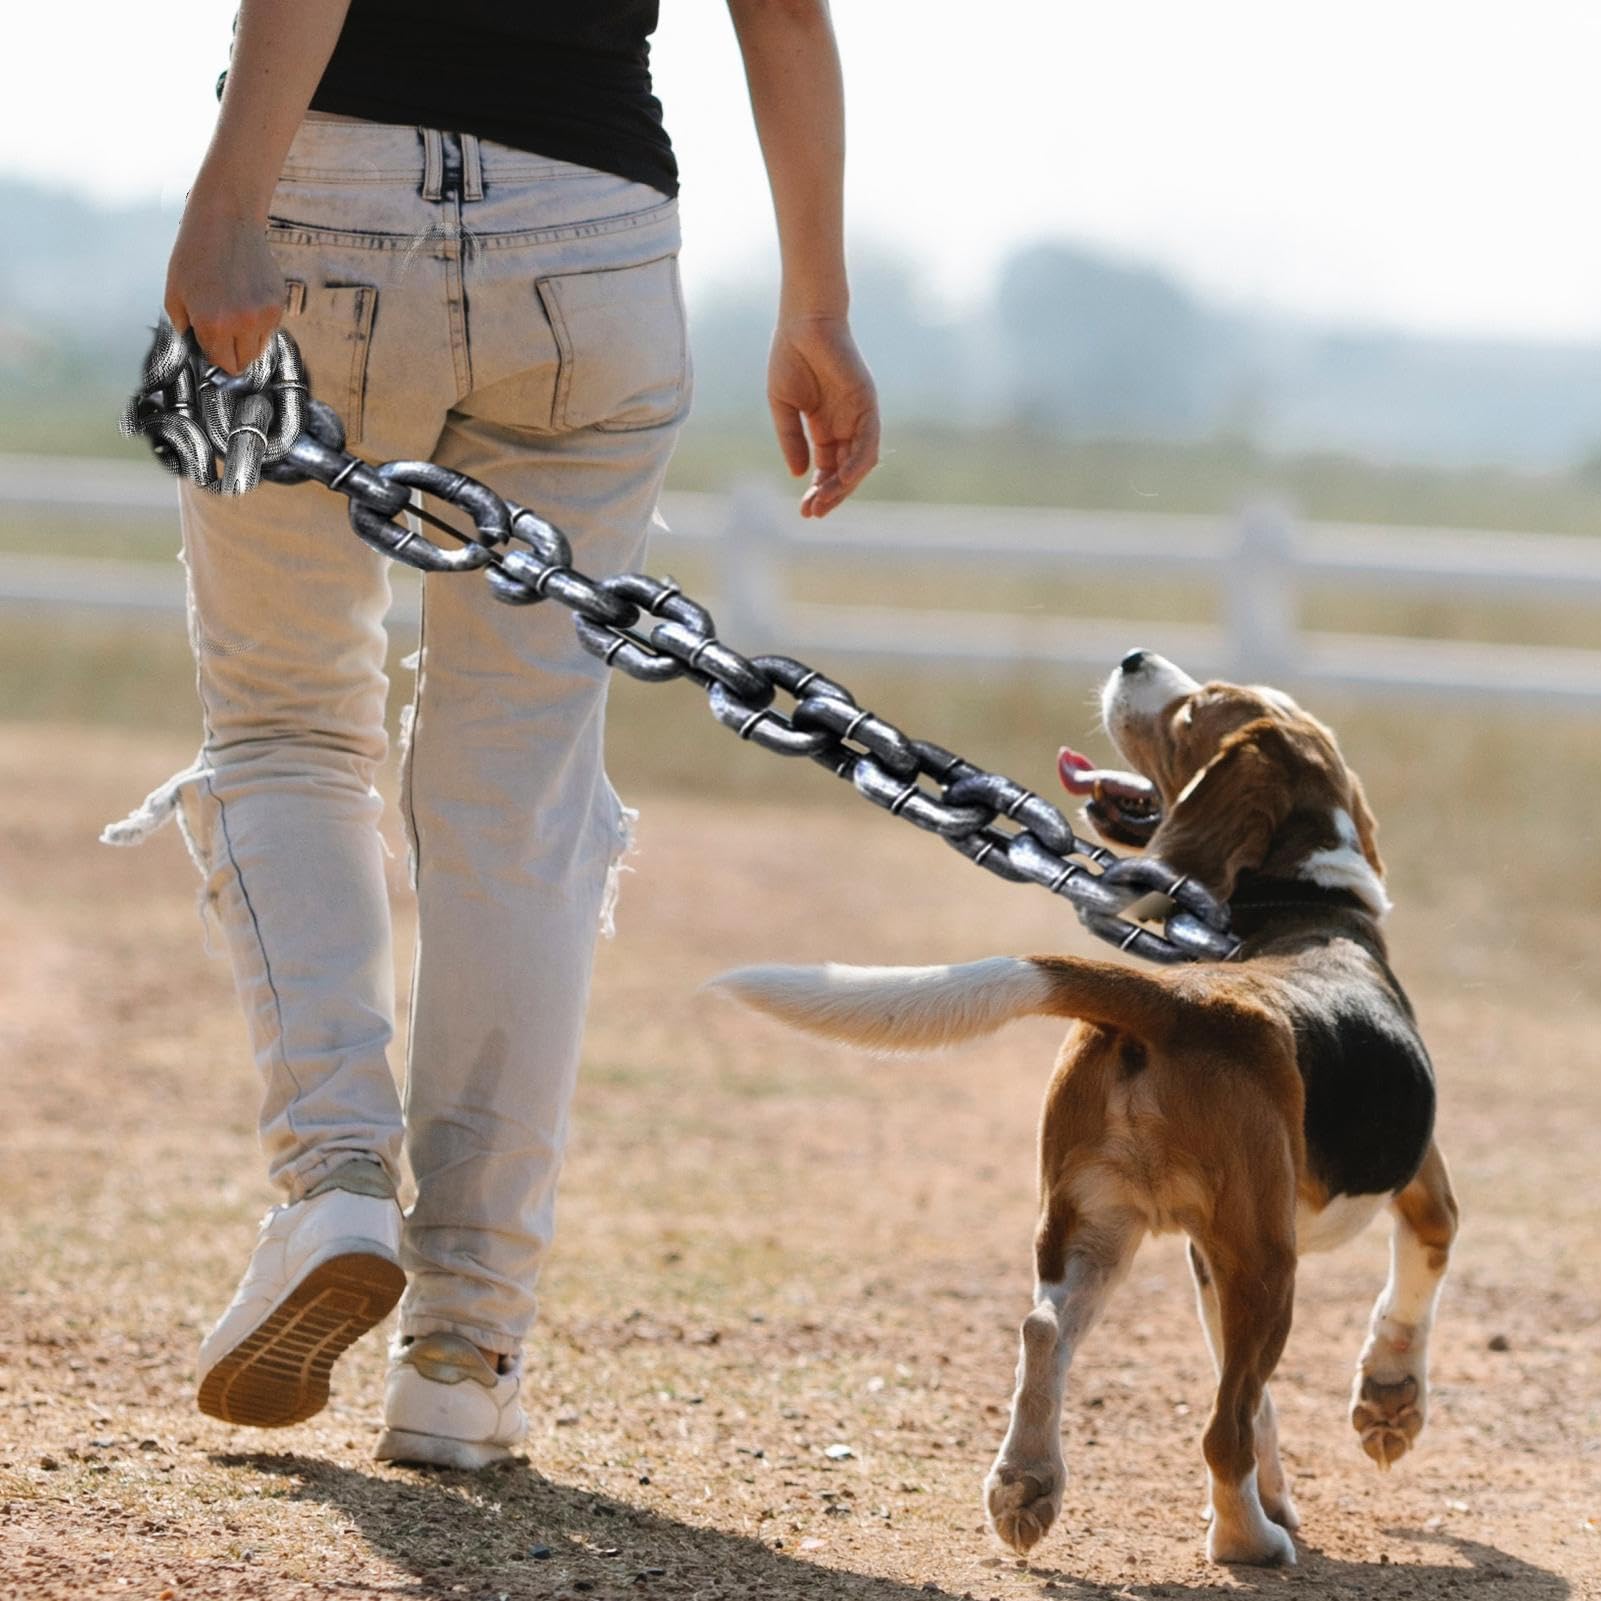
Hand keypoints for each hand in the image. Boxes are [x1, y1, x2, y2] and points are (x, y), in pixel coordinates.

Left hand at [164, 200, 284, 374]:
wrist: (226, 220)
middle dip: (233, 350)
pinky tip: (246, 295)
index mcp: (214, 324)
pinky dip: (260, 319)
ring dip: (248, 336)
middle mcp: (244, 324)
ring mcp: (265, 314)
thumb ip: (184, 327)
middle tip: (223, 329)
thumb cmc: (195, 252)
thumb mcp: (174, 292)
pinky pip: (271, 326)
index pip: (223, 363)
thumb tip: (197, 345)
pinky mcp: (279, 302)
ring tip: (235, 308)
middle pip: (245, 361)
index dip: (215, 355)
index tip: (210, 343)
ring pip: (260, 346)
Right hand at [767, 315, 879, 517]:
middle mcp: (845, 425)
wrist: (804, 322)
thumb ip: (792, 440)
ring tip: (824, 503)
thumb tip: (799, 475)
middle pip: (844, 471)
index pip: (827, 469)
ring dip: (843, 487)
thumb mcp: (784, 408)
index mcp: (825, 427)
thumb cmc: (791, 357)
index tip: (804, 510)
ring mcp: (858, 416)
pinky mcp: (867, 404)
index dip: (818, 491)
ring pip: (859, 463)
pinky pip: (868, 442)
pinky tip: (843, 480)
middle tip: (813, 513)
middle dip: (830, 495)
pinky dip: (857, 464)